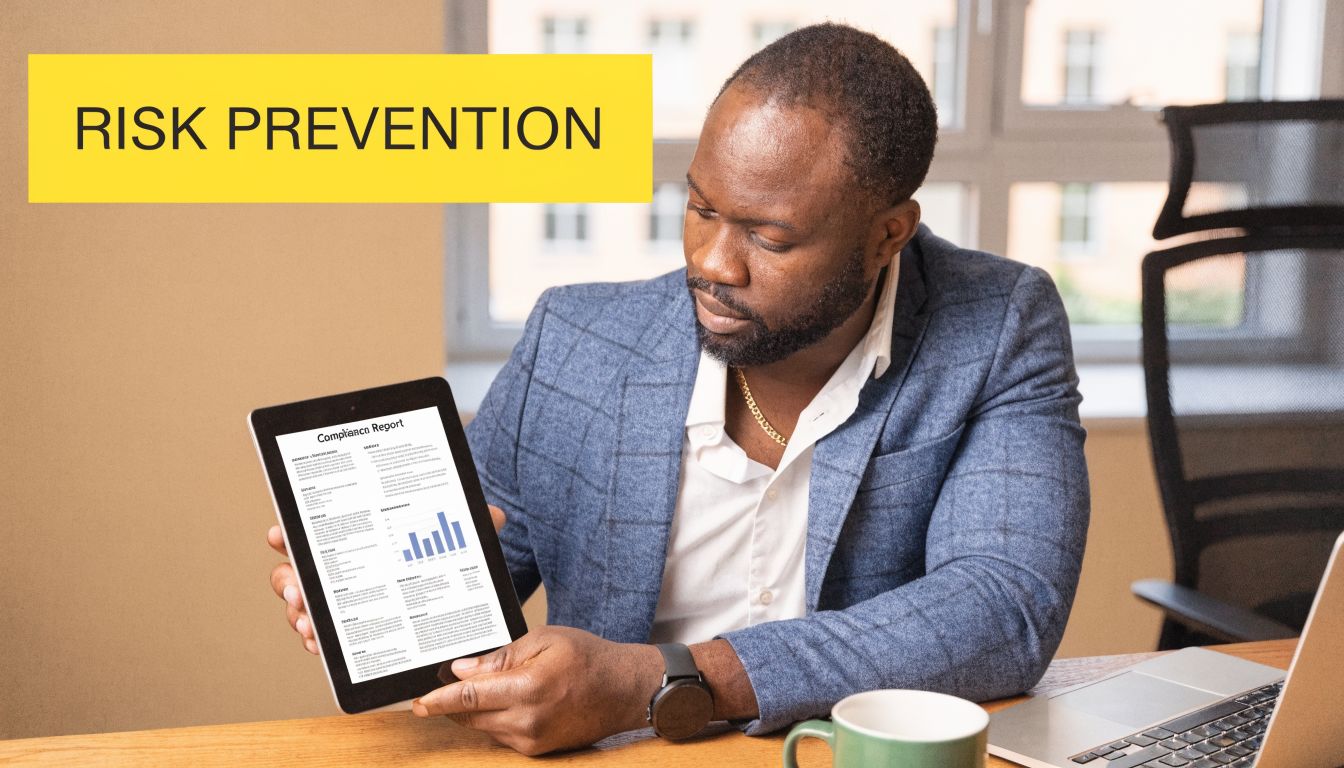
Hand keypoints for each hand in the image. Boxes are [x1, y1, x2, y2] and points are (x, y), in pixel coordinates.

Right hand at [267, 505, 507, 654]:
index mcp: (359, 537)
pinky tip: (320, 646)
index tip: (280, 534)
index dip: (291, 532)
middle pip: (296, 571)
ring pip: (305, 607)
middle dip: (289, 580)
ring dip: (300, 616)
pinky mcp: (354, 632)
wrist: (458, 589)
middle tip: (299, 589)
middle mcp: (342, 569)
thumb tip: (495, 516)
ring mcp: (344, 601)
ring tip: (310, 625)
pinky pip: (325, 638)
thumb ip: (475, 523)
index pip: (313, 530)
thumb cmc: (447, 553)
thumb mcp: (460, 535)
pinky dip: (318, 642)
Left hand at [412, 626, 662, 754]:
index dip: (438, 700)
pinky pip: (501, 735)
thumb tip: (463, 670)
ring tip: (482, 688)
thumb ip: (500, 657)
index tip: (417, 702)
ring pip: (483, 727)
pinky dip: (494, 719)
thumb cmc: (589, 658)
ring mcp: (532, 739)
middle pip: (470, 716)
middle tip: (439, 687)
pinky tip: (506, 700)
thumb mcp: (545, 640)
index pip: (469, 697)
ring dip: (474, 711)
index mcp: (528, 687)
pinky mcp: (537, 749)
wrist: (625, 690)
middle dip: (452, 703)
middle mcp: (527, 720)